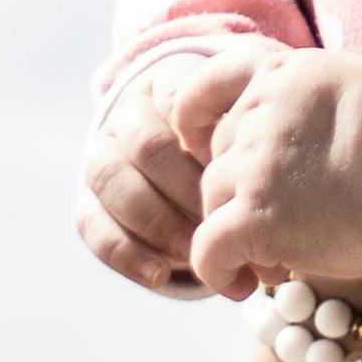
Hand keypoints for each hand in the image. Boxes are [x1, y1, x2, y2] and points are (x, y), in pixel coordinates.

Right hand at [77, 50, 260, 295]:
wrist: (194, 174)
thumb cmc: (236, 152)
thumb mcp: (248, 136)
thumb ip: (253, 151)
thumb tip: (273, 203)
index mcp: (168, 86)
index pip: (179, 100)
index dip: (209, 142)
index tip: (242, 174)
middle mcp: (127, 116)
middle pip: (147, 146)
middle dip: (187, 192)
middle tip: (224, 225)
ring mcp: (101, 156)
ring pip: (111, 179)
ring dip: (157, 222)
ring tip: (198, 254)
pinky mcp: (88, 201)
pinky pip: (91, 223)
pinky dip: (126, 252)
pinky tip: (161, 274)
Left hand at [189, 46, 361, 297]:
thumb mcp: (360, 87)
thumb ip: (314, 102)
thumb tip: (306, 139)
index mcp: (281, 74)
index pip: (206, 85)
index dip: (194, 120)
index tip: (202, 145)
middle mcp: (257, 113)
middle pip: (218, 158)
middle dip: (240, 194)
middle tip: (283, 226)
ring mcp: (251, 165)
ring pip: (212, 204)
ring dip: (238, 234)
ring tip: (279, 261)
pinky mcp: (253, 217)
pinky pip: (208, 250)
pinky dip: (218, 271)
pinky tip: (243, 287)